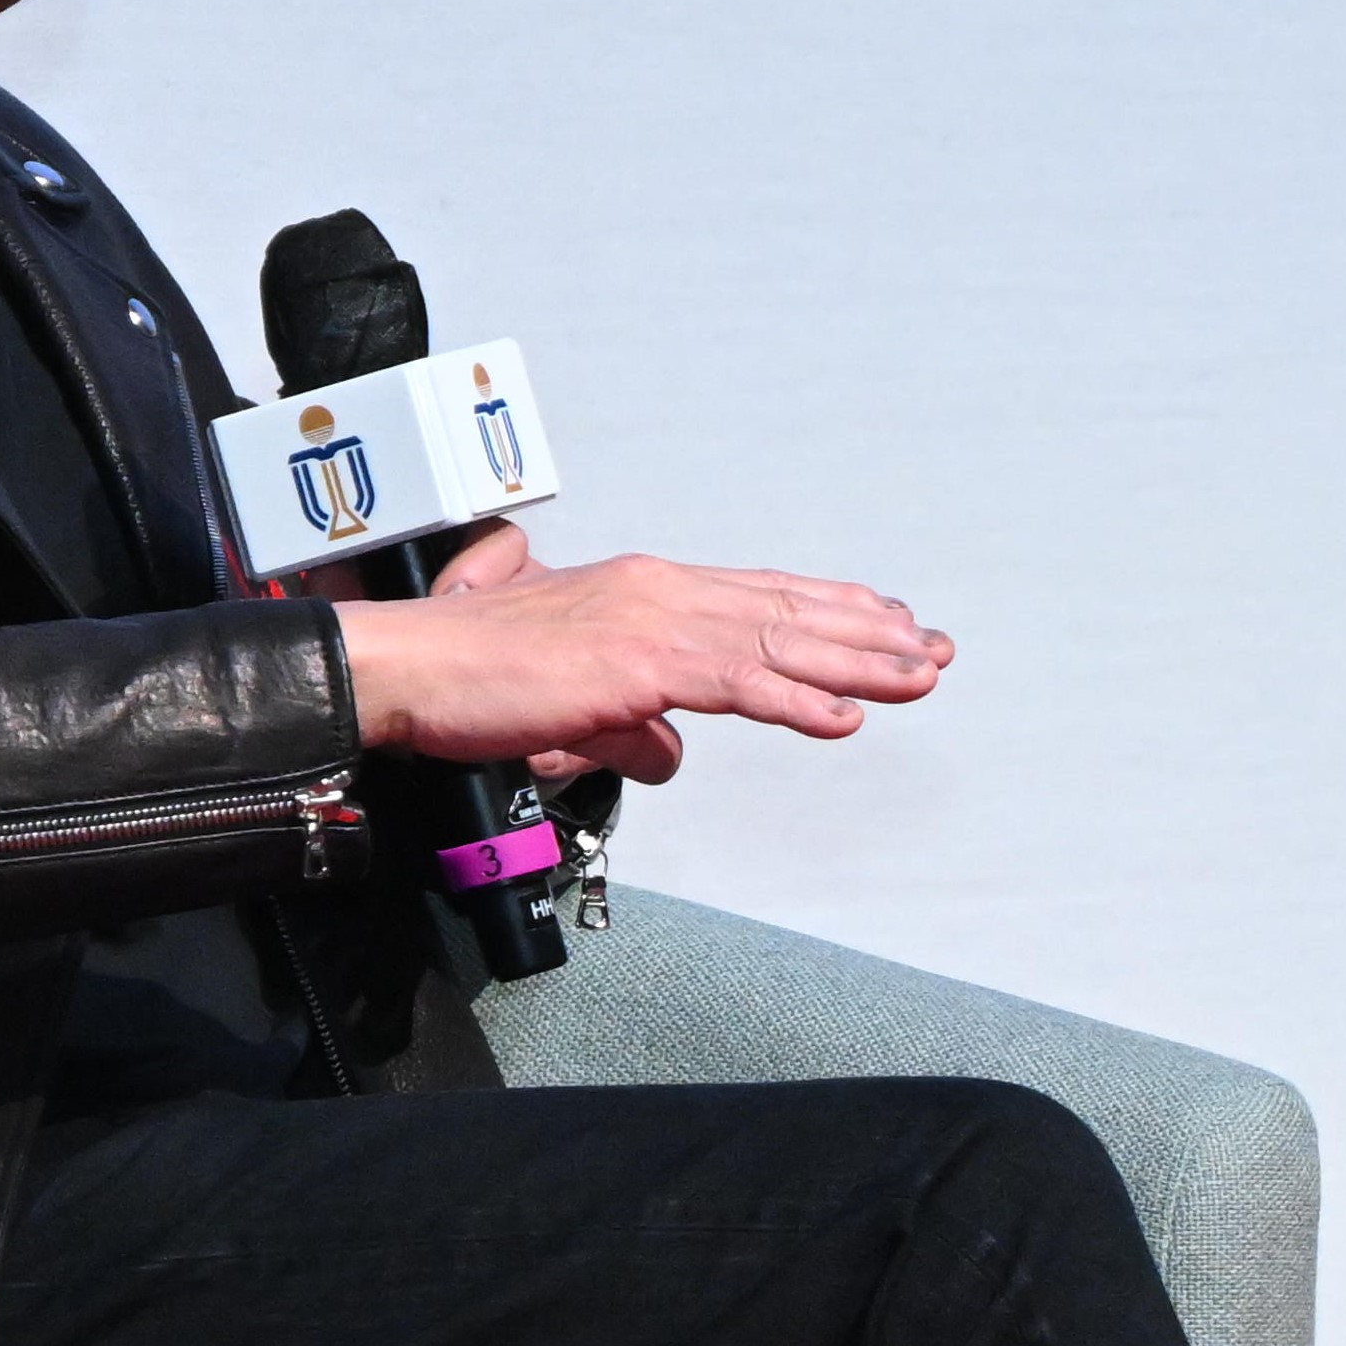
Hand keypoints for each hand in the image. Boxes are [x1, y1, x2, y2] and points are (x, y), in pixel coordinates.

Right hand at [329, 524, 950, 782]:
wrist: (411, 668)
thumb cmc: (474, 678)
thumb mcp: (575, 709)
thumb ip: (631, 726)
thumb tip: (669, 754)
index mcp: (647, 592)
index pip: (760, 599)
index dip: (832, 614)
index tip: (889, 628)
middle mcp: (659, 593)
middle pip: (786, 614)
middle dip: (868, 635)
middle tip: (934, 651)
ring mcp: (651, 623)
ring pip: (777, 642)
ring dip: (856, 664)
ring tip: (917, 678)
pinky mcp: (635, 664)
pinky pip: (735, 684)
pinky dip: (796, 700)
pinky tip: (844, 716)